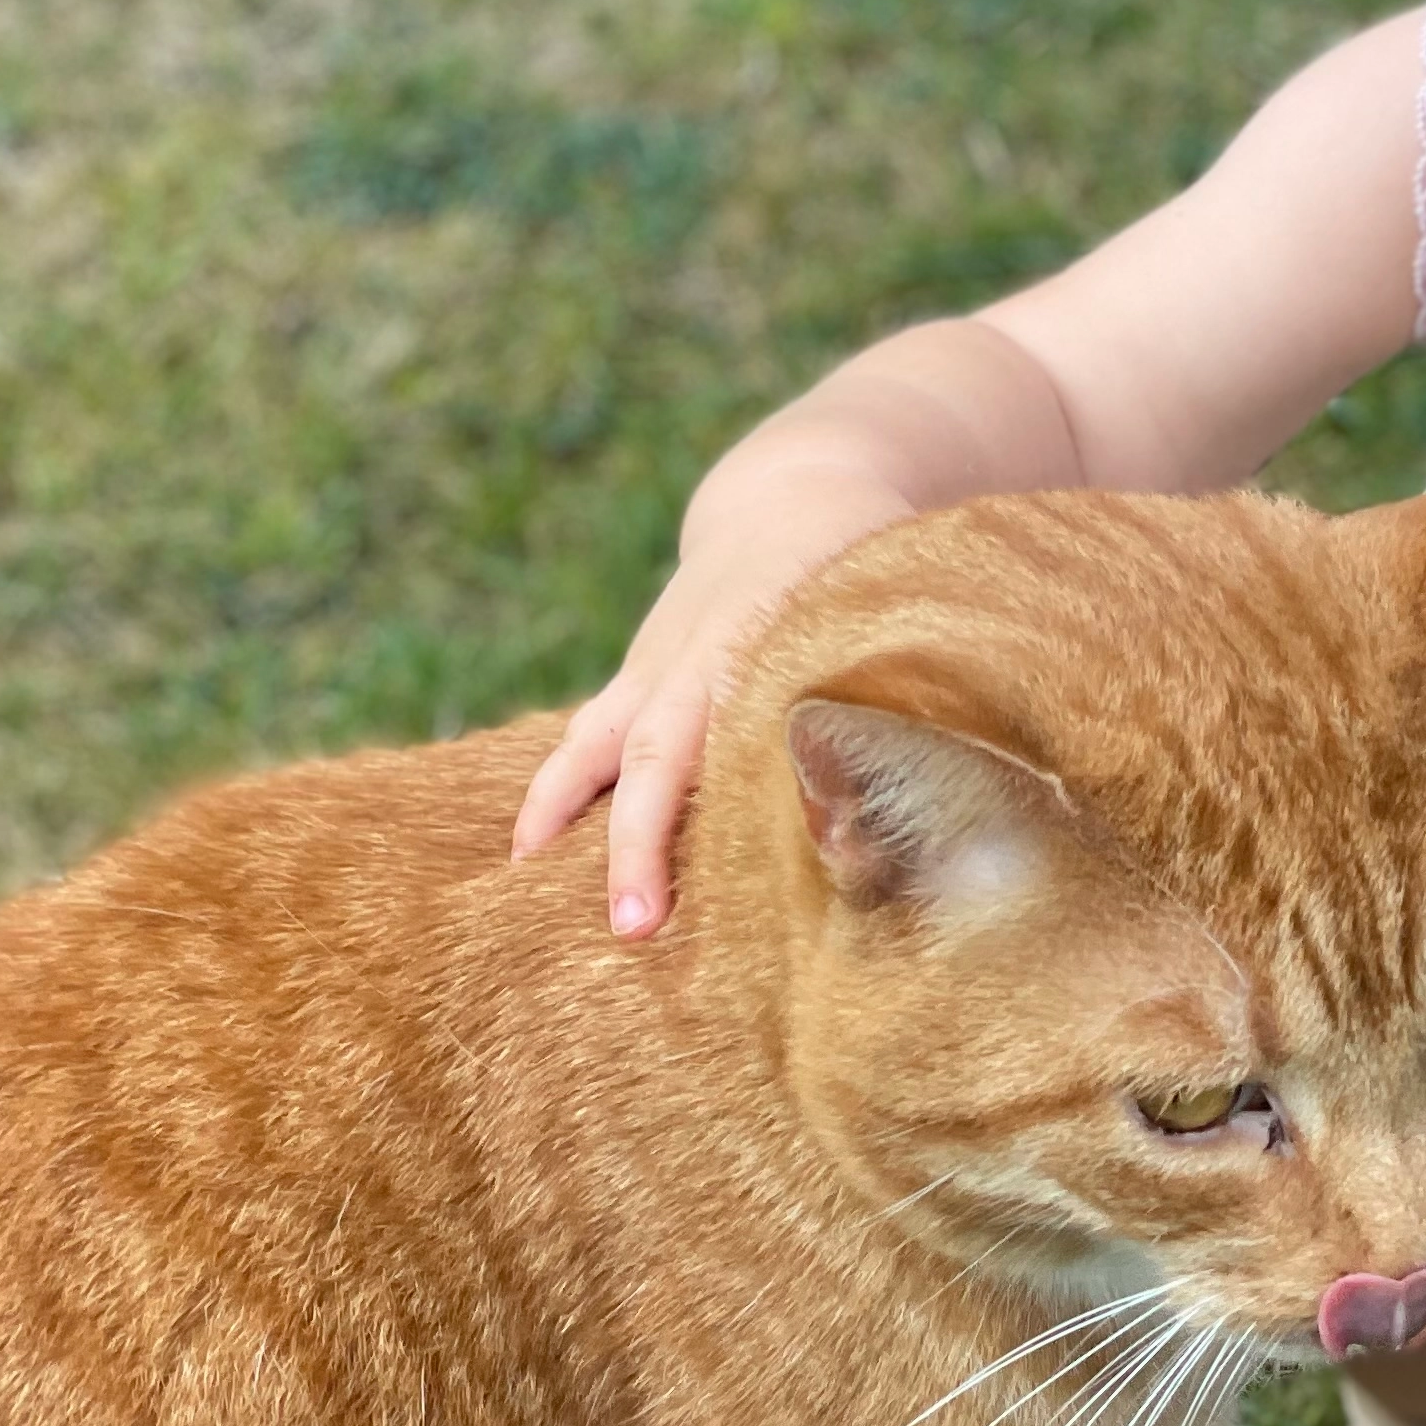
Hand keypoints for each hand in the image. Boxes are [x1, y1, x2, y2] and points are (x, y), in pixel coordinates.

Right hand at [510, 481, 904, 934]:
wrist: (792, 496)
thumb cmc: (854, 568)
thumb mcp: (876, 612)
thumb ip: (886, 686)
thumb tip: (900, 788)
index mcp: (747, 647)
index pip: (706, 741)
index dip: (684, 817)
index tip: (679, 887)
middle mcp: (683, 661)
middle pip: (646, 757)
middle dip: (633, 845)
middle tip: (630, 928)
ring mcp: (649, 667)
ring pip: (591, 741)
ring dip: (556, 810)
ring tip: (526, 880)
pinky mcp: (637, 676)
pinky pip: (590, 735)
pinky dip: (561, 788)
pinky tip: (537, 848)